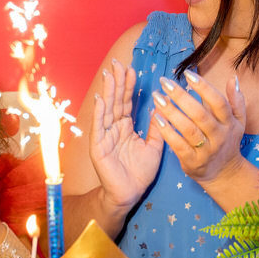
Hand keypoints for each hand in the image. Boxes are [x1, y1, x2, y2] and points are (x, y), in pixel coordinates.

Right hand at [90, 59, 164, 209]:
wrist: (128, 194)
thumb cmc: (139, 173)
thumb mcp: (154, 147)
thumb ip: (157, 128)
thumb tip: (160, 107)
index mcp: (125, 128)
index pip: (127, 102)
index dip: (129, 86)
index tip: (132, 68)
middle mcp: (113, 128)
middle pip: (115, 101)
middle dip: (116, 82)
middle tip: (118, 62)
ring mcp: (104, 136)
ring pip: (107, 109)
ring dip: (108, 91)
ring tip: (110, 74)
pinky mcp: (98, 147)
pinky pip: (99, 126)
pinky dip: (99, 112)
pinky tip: (101, 98)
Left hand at [151, 70, 246, 183]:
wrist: (224, 174)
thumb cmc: (227, 141)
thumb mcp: (238, 122)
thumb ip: (236, 100)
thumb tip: (232, 78)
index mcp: (229, 123)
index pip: (218, 102)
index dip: (204, 87)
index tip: (187, 74)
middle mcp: (219, 136)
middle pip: (200, 114)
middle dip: (181, 97)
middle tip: (165, 83)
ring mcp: (206, 150)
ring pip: (188, 129)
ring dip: (171, 112)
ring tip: (157, 98)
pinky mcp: (193, 162)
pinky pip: (179, 146)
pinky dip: (168, 133)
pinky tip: (157, 119)